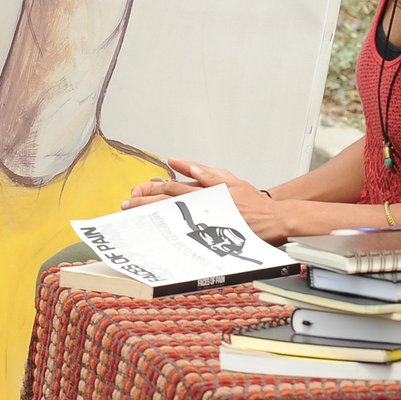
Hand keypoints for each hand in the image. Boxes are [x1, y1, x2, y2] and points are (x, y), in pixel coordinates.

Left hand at [119, 158, 290, 242]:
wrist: (274, 220)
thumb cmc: (252, 201)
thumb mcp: (230, 179)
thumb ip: (205, 172)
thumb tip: (181, 163)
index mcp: (205, 191)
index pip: (171, 189)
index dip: (151, 190)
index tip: (135, 192)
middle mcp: (203, 206)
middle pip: (168, 204)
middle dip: (145, 204)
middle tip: (126, 206)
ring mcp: (207, 222)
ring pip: (173, 219)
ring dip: (153, 218)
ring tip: (134, 219)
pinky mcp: (213, 236)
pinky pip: (187, 235)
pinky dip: (169, 234)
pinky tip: (156, 235)